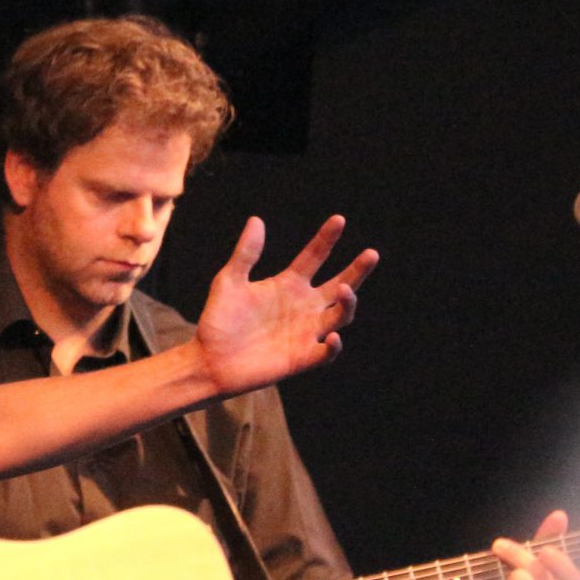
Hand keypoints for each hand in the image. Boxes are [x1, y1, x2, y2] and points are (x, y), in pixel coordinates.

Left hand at [193, 215, 377, 395]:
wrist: (209, 360)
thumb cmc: (218, 320)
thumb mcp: (229, 281)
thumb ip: (245, 254)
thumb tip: (256, 220)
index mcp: (288, 284)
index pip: (314, 257)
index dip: (326, 239)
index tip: (339, 219)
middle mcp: (303, 306)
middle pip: (339, 285)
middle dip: (357, 271)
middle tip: (371, 254)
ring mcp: (305, 332)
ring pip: (339, 316)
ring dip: (347, 304)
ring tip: (345, 289)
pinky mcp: (301, 358)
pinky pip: (325, 353)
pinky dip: (332, 346)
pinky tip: (332, 336)